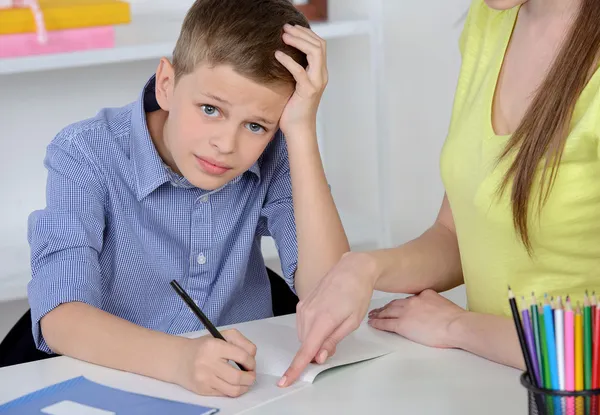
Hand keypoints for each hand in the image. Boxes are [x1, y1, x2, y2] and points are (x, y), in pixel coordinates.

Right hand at [176, 329, 256, 396]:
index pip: (242, 356)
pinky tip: (233, 384)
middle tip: (251, 374)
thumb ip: (241, 342)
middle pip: (238, 377)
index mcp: (214, 346)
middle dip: (250, 377)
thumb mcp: (221, 335)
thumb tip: (252, 356)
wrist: (178, 359)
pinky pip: (225, 394)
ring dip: (245, 386)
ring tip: (245, 381)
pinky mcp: (203, 390)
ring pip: (234, 390)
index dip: (251, 362)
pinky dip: (233, 390)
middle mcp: (208, 363)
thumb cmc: (203, 347)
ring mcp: (204, 379)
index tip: (251, 363)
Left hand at [275, 23, 327, 135]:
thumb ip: (294, 70)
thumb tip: (280, 54)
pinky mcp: (308, 91)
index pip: (320, 45)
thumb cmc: (293, 108)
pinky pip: (300, 71)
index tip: (291, 27)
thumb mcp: (295, 85)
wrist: (298, 129)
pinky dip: (288, 60)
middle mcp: (321, 76)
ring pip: (315, 53)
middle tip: (285, 28)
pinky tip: (277, 55)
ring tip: (283, 37)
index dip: (307, 33)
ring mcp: (316, 83)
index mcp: (319, 73)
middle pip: (319, 45)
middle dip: (302, 33)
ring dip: (298, 42)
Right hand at [279, 252, 377, 386]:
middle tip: (336, 340)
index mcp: (323, 319)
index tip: (285, 381)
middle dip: (316, 350)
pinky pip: (303, 324)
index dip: (295, 368)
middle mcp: (308, 313)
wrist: (352, 269)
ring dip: (315, 339)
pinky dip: (312, 329)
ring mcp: (303, 307)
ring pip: (304, 335)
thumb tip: (319, 357)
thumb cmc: (357, 293)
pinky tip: (326, 317)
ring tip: (335, 323)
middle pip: (306, 344)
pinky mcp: (302, 303)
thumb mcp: (352, 322)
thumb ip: (333, 340)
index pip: (306, 350)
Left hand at [368, 289, 465, 348]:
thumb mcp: (444, 303)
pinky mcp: (402, 325)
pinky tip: (373, 323)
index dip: (399, 303)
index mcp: (423, 295)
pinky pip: (386, 323)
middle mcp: (412, 301)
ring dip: (379, 313)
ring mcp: (406, 313)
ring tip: (373, 315)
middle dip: (385, 307)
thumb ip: (434, 303)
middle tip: (378, 309)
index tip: (395, 305)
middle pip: (394, 304)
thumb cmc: (454, 319)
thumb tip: (432, 309)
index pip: (407, 299)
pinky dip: (377, 323)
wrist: (455, 325)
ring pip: (387, 312)